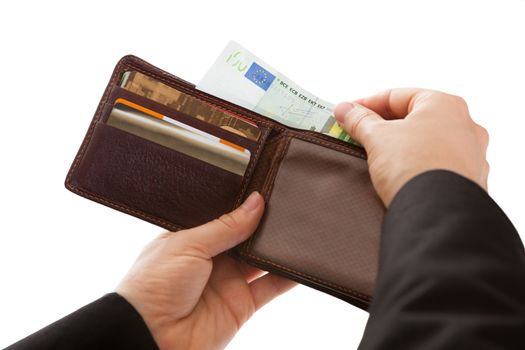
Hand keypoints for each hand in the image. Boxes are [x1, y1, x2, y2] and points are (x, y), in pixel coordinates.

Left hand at [116, 192, 295, 349]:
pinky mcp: (242, 306)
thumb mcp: (188, 244)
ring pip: (261, 261)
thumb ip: (226, 226)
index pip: (225, 218)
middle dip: (264, 225)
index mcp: (192, 239)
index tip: (266, 192)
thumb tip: (256, 202)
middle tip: (287, 207)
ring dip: (278, 249)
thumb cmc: (153, 285)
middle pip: (246, 238)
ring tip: (299, 229)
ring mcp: (228, 282)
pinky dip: (287, 278)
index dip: (244, 207)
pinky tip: (301, 263)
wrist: (149, 336)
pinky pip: (270, 288)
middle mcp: (212, 260)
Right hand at [334, 89, 488, 205]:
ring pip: (428, 142)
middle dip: (383, 126)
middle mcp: (465, 124)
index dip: (366, 104)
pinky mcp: (470, 179)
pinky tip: (400, 175)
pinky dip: (418, 165)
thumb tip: (345, 109)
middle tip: (358, 135)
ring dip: (401, 146)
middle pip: (414, 118)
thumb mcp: (377, 138)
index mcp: (444, 104)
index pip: (396, 96)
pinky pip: (438, 164)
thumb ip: (360, 120)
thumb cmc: (413, 166)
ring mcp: (472, 153)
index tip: (347, 114)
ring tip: (376, 157)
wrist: (438, 214)